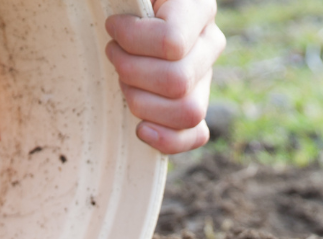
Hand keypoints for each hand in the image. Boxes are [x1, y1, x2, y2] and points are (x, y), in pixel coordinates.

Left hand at [105, 0, 225, 154]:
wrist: (135, 21)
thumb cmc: (126, 4)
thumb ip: (126, 2)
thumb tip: (115, 21)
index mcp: (199, 9)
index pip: (171, 43)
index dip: (132, 40)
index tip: (112, 27)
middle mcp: (210, 45)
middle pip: (176, 81)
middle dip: (132, 72)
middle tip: (114, 54)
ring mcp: (205, 80)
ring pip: (186, 111)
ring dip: (142, 102)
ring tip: (124, 80)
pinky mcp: (196, 110)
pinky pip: (194, 136)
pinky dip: (167, 140)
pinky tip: (142, 129)